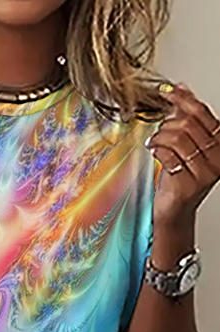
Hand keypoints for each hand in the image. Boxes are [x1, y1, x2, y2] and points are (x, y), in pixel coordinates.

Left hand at [145, 82, 219, 227]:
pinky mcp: (189, 182)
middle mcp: (218, 156)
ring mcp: (205, 170)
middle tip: (159, 132)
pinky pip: (168, 155)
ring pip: (177, 137)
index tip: (166, 92)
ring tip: (154, 143)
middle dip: (167, 124)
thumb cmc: (180, 176)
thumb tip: (181, 88)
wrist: (175, 207)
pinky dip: (157, 150)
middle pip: (187, 124)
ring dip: (160, 137)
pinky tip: (154, 152)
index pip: (201, 113)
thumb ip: (187, 118)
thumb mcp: (188, 144)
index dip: (181, 99)